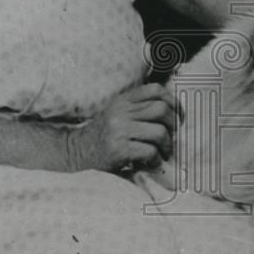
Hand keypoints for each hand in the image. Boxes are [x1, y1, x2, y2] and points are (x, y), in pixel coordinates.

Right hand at [67, 83, 181, 172]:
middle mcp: (121, 112)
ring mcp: (119, 130)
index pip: (155, 90)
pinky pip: (150, 151)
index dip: (172, 101)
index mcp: (122, 100)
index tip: (177, 115)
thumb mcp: (117, 114)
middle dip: (173, 125)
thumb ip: (137, 109)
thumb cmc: (102, 137)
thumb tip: (171, 111)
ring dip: (167, 146)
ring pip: (159, 132)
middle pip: (161, 110)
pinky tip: (150, 163)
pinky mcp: (118, 149)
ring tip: (163, 153)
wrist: (76, 154)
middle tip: (172, 138)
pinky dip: (155, 159)